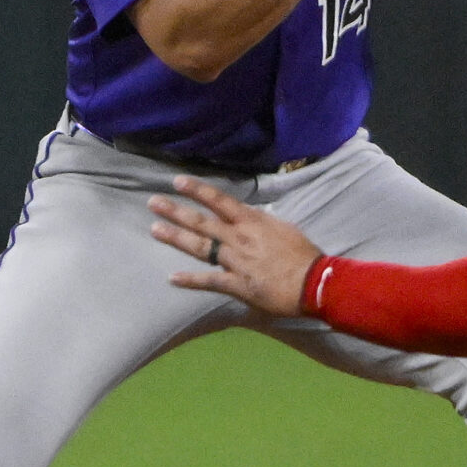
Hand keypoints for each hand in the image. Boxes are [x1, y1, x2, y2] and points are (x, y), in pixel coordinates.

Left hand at [148, 176, 321, 316]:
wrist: (313, 282)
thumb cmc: (303, 254)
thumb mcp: (284, 229)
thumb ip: (263, 222)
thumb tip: (252, 215)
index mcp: (252, 222)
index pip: (220, 201)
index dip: (198, 190)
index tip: (177, 182)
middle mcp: (239, 238)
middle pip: (202, 222)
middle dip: (176, 211)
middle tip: (153, 202)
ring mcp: (235, 261)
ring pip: (200, 247)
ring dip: (176, 237)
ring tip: (155, 229)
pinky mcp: (236, 284)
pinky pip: (209, 281)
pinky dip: (190, 280)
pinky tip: (172, 278)